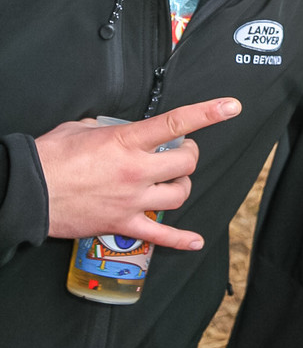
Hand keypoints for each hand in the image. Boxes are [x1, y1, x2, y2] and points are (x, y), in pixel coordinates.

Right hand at [36, 98, 241, 249]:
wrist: (28, 191)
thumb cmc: (49, 158)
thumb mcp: (82, 128)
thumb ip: (108, 127)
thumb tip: (117, 129)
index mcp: (126, 142)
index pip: (176, 124)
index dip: (208, 113)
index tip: (230, 106)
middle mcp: (136, 171)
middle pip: (186, 164)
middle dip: (190, 155)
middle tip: (181, 152)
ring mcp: (132, 200)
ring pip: (179, 195)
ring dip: (182, 186)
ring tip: (174, 181)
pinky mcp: (122, 224)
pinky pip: (161, 236)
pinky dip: (182, 240)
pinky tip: (195, 241)